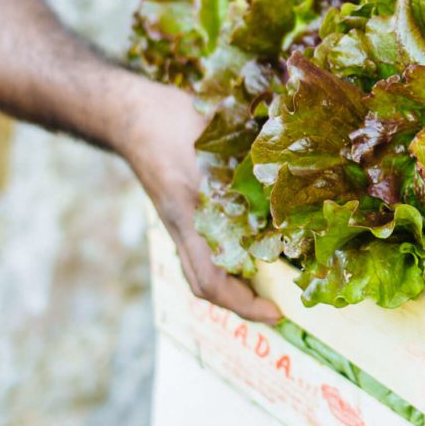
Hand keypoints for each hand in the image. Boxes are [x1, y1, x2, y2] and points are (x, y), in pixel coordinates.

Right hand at [117, 80, 280, 323]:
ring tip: (271, 285)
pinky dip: (229, 260)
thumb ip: (250, 156)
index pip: (212, 279)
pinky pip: (202, 249)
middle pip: (204, 285)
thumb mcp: (214, 136)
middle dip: (242, 304)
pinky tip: (254, 249)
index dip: (244, 304)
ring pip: (202, 270)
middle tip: (279, 306)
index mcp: (190, 217)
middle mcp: (183, 227)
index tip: (275, 312)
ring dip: (235, 285)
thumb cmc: (171, 121)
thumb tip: (294, 173)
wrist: (130, 113)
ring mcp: (180, 221)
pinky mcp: (182, 210)